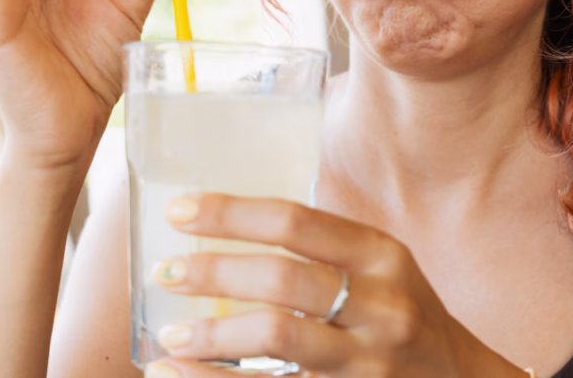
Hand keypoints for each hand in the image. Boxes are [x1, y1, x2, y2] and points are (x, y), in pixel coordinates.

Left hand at [146, 194, 524, 376]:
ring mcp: (369, 359)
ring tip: (169, 336)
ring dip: (212, 336)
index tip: (180, 210)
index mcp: (383, 255)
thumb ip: (326, 248)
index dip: (232, 213)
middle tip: (166, 271)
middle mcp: (381, 304)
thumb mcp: (383, 268)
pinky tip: (179, 374)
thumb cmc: (406, 315)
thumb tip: (229, 228)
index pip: (297, 223)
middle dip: (213, 273)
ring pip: (277, 338)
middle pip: (283, 280)